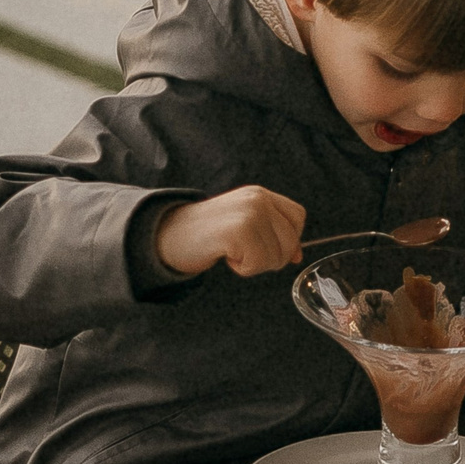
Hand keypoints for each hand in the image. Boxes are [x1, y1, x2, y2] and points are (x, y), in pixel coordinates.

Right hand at [154, 185, 303, 275]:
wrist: (166, 235)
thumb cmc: (207, 235)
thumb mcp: (244, 224)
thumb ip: (272, 233)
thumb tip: (298, 256)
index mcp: (261, 194)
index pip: (298, 217)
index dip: (291, 239)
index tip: (272, 251)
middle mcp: (258, 199)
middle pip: (291, 241)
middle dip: (272, 258)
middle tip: (245, 255)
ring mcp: (250, 212)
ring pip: (277, 256)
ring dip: (255, 264)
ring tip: (232, 252)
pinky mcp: (240, 230)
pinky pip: (259, 263)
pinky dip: (244, 269)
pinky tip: (226, 256)